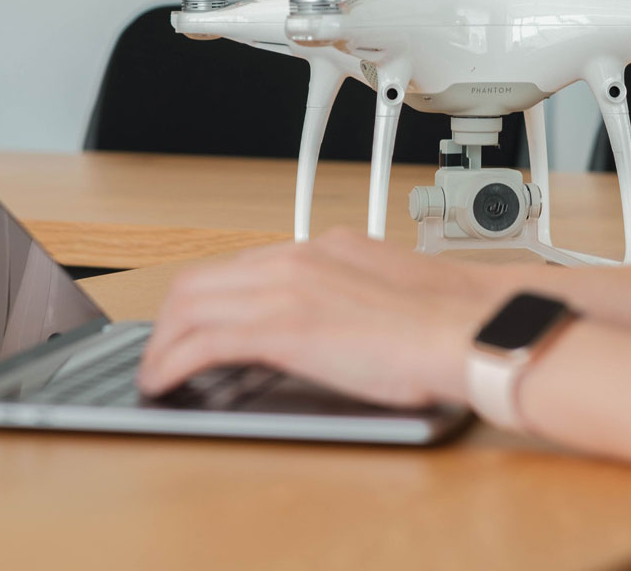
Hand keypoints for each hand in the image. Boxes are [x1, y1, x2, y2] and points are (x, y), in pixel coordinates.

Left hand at [137, 228, 515, 406]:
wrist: (472, 329)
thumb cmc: (449, 322)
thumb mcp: (388, 292)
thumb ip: (349, 296)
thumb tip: (331, 324)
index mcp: (323, 248)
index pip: (242, 264)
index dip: (209, 297)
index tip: (200, 321)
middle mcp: (297, 259)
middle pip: (203, 279)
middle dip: (173, 317)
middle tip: (166, 350)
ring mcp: (285, 289)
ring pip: (190, 305)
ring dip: (163, 341)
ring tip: (158, 371)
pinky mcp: (281, 328)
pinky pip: (201, 342)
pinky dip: (171, 362)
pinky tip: (164, 382)